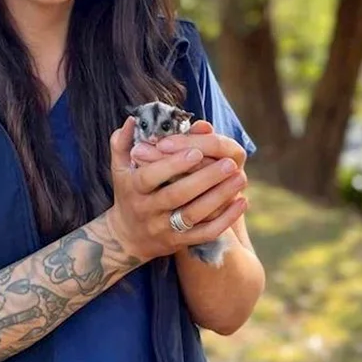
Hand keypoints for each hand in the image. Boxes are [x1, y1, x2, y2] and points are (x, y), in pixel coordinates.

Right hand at [106, 117, 248, 263]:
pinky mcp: (179, 242)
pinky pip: (205, 233)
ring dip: (219, 197)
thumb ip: (122, 143)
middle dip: (204, 179)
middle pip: (176, 195)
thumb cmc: (128, 193)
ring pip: (193, 215)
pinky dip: (225, 220)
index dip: (172, 164)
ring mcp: (163, 228)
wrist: (127, 237)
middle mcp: (147, 209)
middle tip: (229, 163)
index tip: (196, 151)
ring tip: (240, 178)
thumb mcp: (119, 169)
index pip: (150, 176)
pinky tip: (242, 202)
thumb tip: (132, 120)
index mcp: (132, 188)